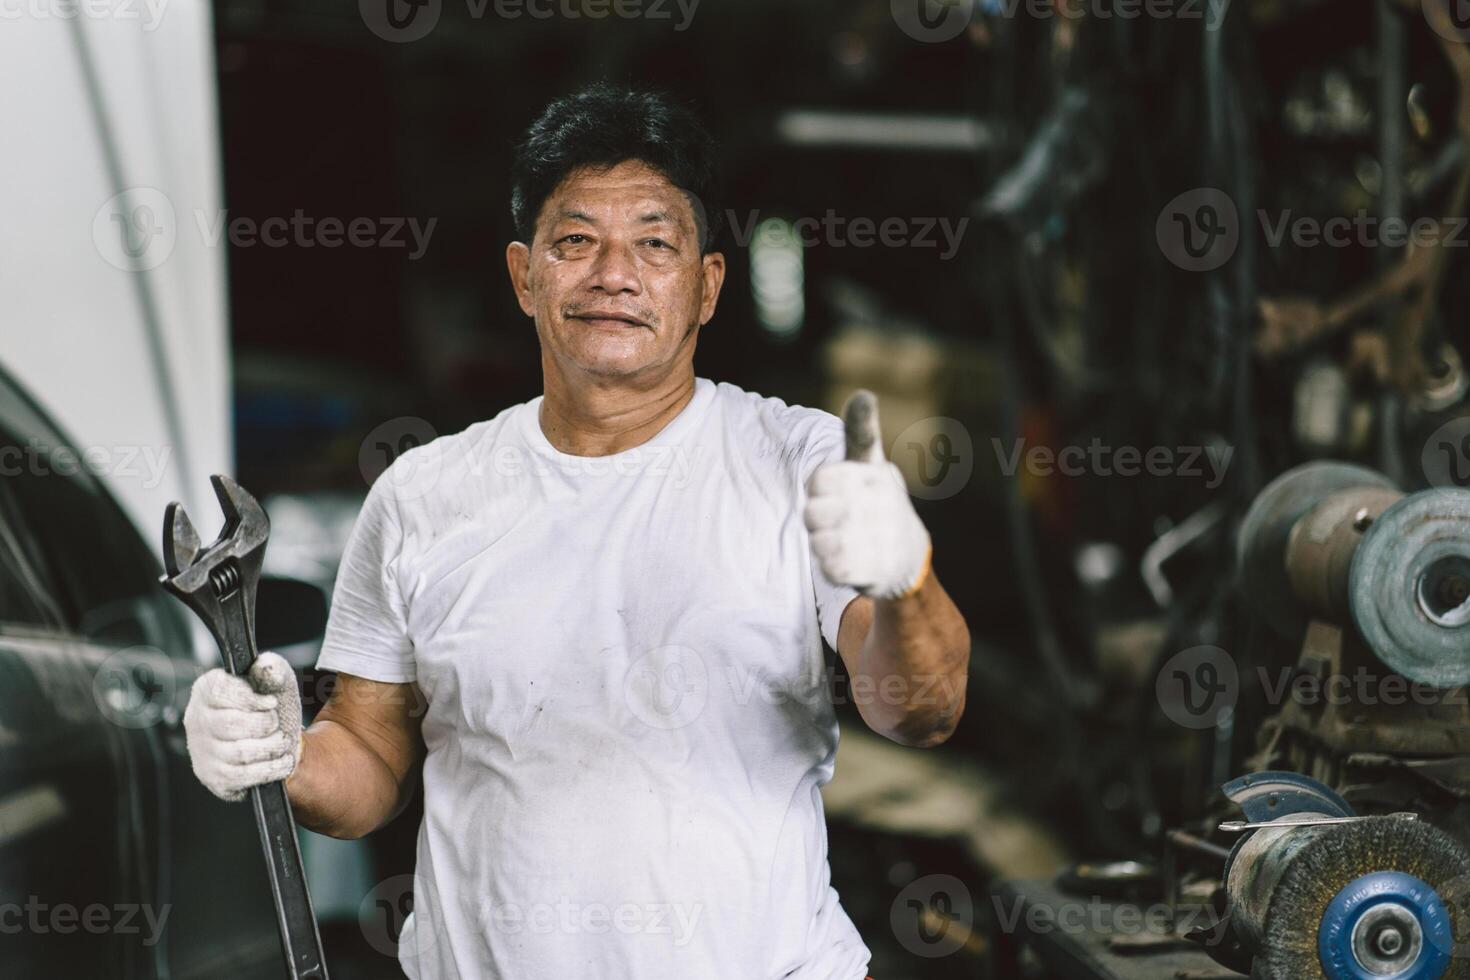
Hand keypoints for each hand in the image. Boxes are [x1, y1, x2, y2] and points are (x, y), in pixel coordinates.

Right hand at [183, 652, 302, 802]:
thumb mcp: (275, 682)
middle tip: (276, 724)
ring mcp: (202, 751)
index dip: (249, 699)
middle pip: (230, 725)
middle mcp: (197, 720)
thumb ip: (272, 669)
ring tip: (282, 742)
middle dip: (264, 725)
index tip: (271, 702)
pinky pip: (241, 777)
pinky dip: (269, 769)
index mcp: (207, 690)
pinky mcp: (213, 776)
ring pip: (237, 753)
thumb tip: (265, 667)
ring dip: (270, 748)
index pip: (219, 692)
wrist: (274, 740)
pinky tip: (281, 762)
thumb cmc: (269, 708)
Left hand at [804, 389, 931, 599]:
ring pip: (818, 541)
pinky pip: (829, 568)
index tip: (835, 492)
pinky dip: (830, 565)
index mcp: (874, 476)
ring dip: (823, 543)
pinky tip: (846, 559)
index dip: (819, 489)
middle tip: (837, 520)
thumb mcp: (872, 463)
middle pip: (811, 512)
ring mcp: (876, 539)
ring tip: (842, 540)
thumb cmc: (879, 502)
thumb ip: (861, 431)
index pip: (819, 479)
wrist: (908, 557)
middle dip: (817, 519)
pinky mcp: (871, 571)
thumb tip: (863, 393)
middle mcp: (878, 506)